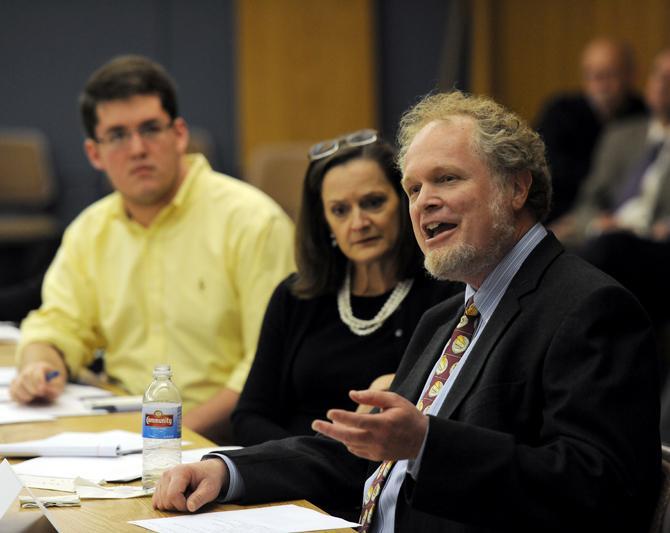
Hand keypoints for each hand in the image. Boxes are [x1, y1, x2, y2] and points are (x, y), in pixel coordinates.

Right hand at [10, 361, 65, 402]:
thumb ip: (55, 388)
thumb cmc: (52, 384)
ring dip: (24, 394)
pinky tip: (26, 399)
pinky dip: (18, 398)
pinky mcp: (14, 386)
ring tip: (33, 397)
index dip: (39, 381)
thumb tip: (46, 391)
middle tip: (39, 394)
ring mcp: (20, 378)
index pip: (37, 372)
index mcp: (41, 367)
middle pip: (26, 377)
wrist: (45, 381)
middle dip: (32, 388)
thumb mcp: (59, 385)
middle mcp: (28, 371)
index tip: (42, 390)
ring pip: (17, 385)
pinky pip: (12, 392)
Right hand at [152, 459, 227, 511]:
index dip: (182, 505)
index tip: (192, 503)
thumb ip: (200, 498)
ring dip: (173, 504)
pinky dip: (167, 503)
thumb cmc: (210, 478)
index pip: (172, 495)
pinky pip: (157, 501)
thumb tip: (190, 507)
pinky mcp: (160, 484)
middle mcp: (168, 473)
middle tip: (190, 498)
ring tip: (185, 495)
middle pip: (165, 501)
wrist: (209, 470)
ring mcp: (162, 479)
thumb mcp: (210, 488)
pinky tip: (177, 497)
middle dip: (178, 505)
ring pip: (160, 502)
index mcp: (180, 471)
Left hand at [312, 389, 427, 461]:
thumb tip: (351, 394)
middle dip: (330, 430)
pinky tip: (344, 434)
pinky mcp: (376, 457)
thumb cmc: (408, 416)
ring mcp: (376, 451)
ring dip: (337, 435)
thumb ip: (372, 396)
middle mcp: (378, 440)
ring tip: (327, 425)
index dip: (342, 417)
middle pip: (348, 437)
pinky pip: (357, 450)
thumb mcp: (394, 400)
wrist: (423, 441)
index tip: (329, 412)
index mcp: (383, 424)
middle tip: (315, 424)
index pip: (357, 421)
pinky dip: (348, 442)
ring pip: (350, 444)